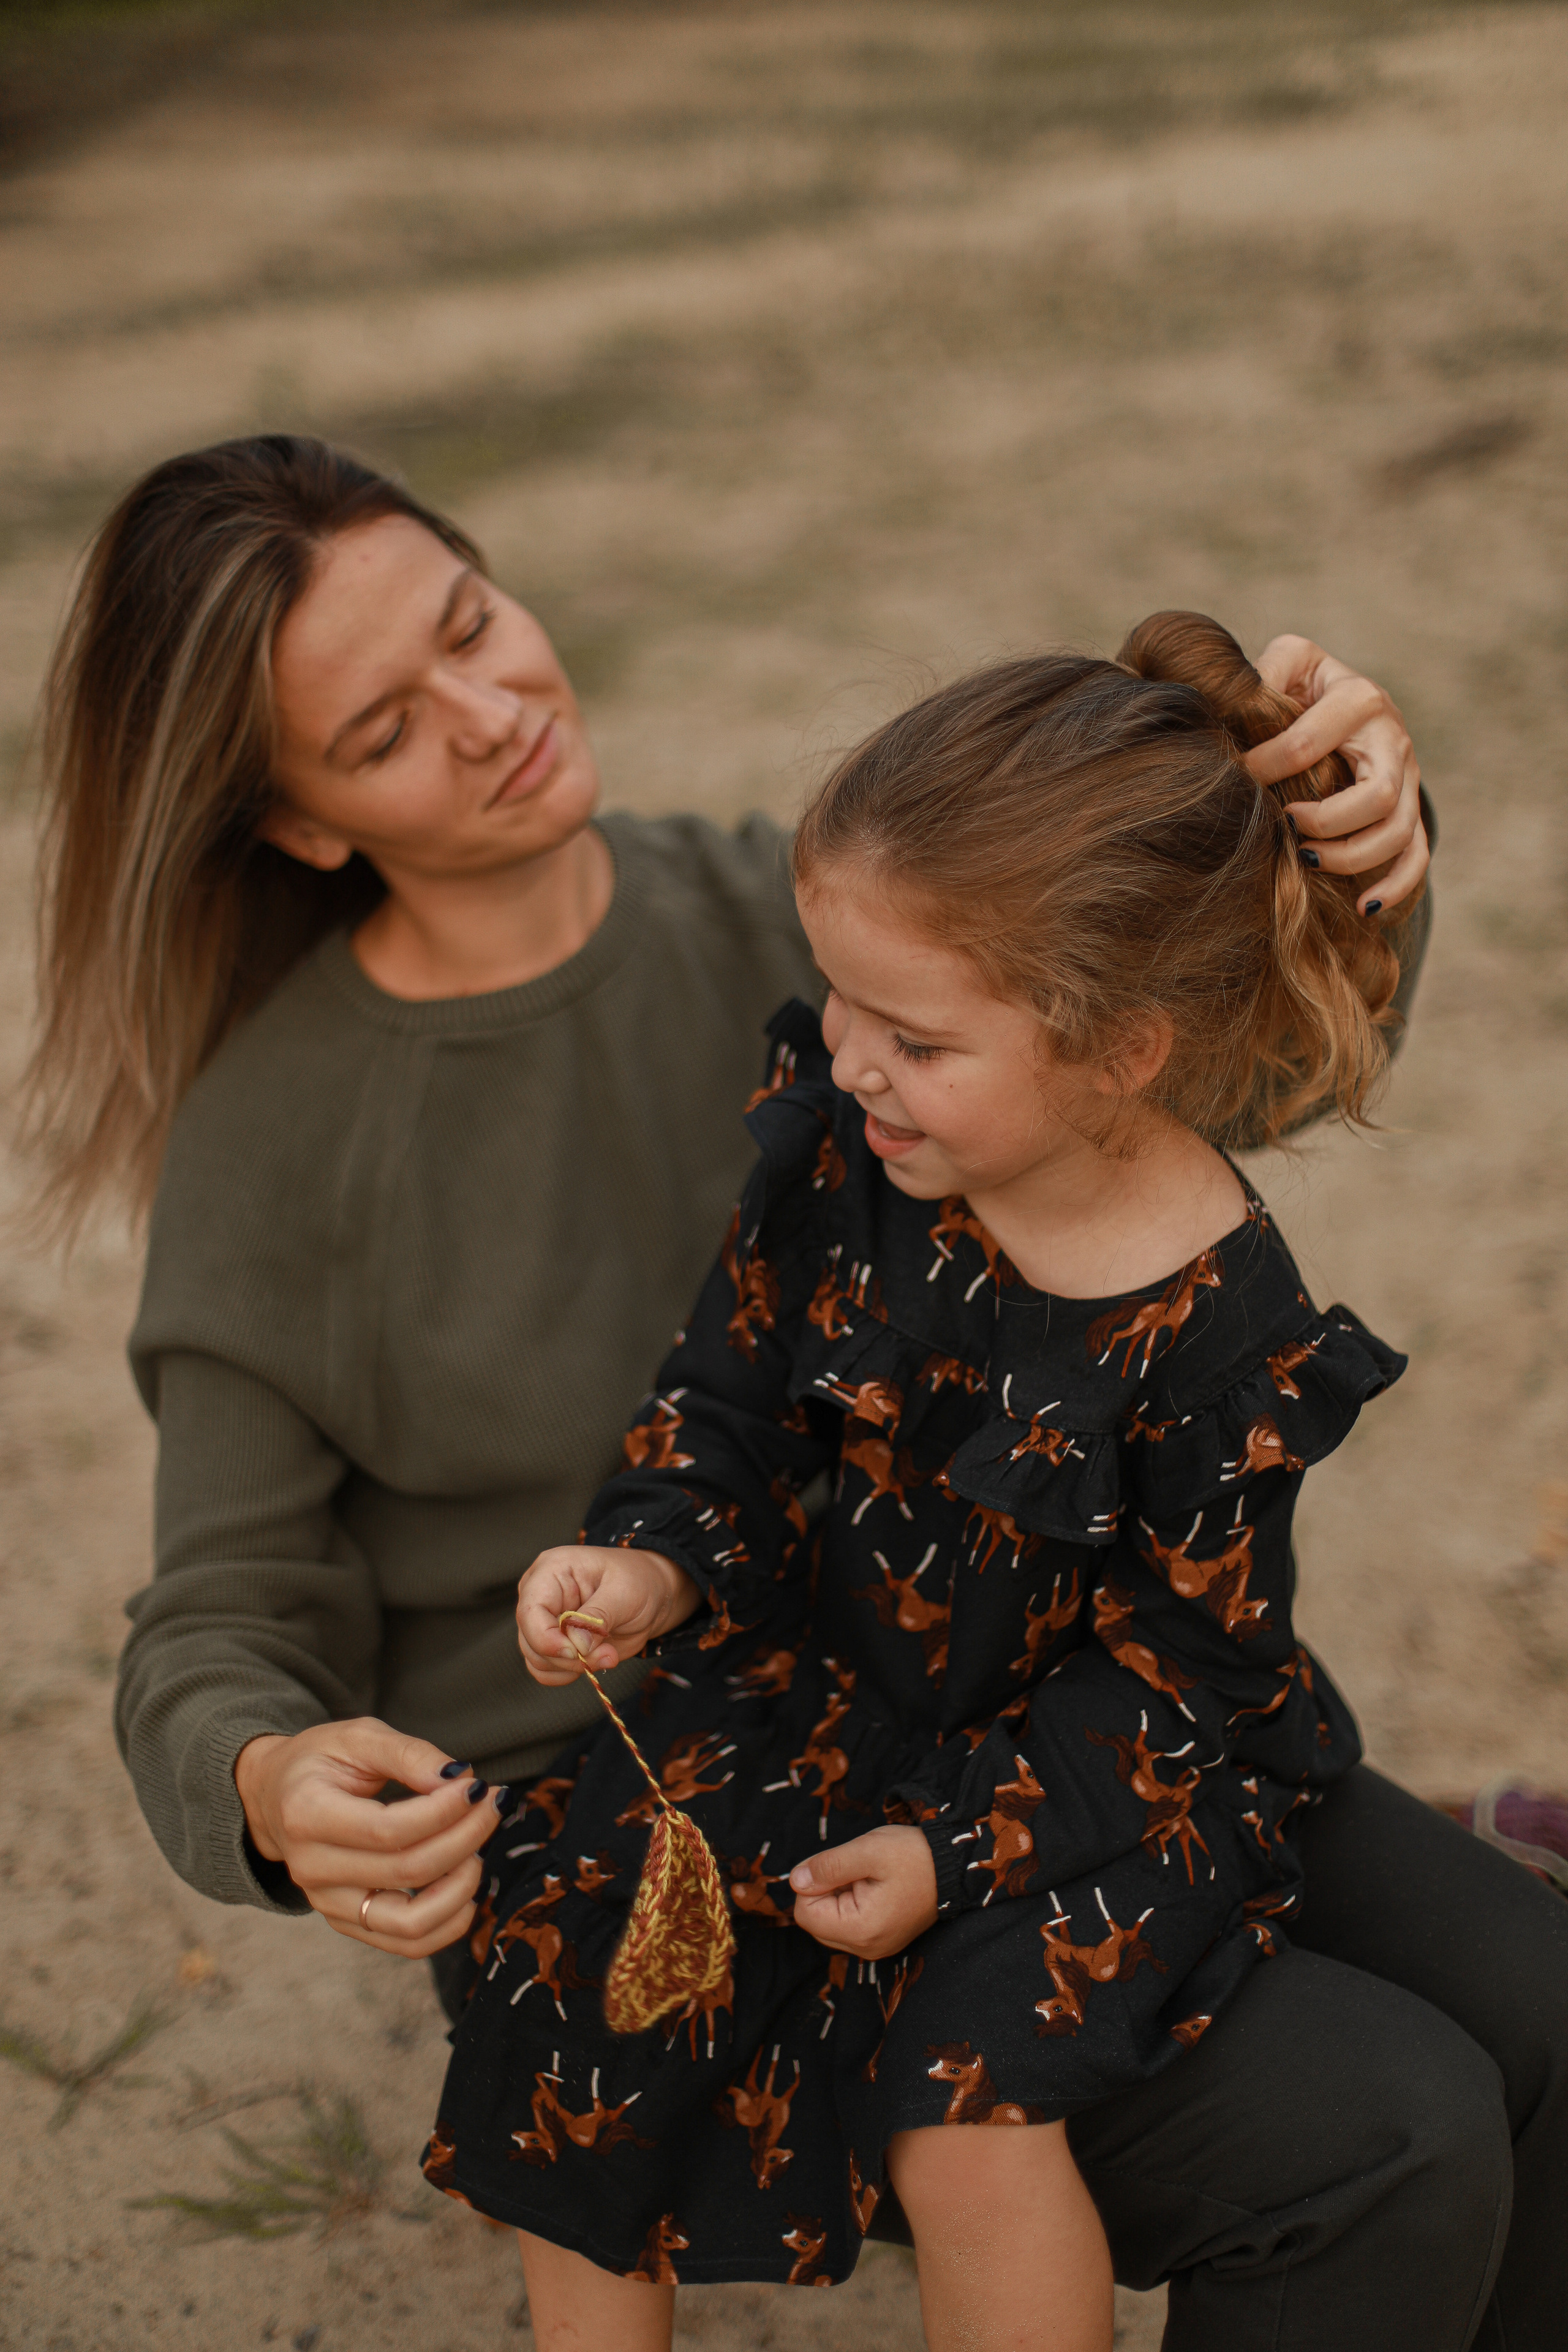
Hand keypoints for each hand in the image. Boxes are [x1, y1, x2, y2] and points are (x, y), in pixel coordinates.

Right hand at [233, 1718, 503, 1957]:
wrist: (275, 1797)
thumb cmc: (321, 1760)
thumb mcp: (360, 1737)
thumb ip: (410, 1754)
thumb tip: (460, 1779)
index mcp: (306, 1814)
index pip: (389, 1830)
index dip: (444, 1811)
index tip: (477, 1786)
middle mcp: (311, 1869)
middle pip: (407, 1871)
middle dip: (465, 1837)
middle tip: (493, 1804)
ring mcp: (327, 1904)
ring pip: (409, 1923)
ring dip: (461, 1888)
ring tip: (478, 1848)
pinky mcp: (346, 1923)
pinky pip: (405, 1943)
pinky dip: (448, 1924)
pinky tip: (468, 1889)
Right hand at [515, 1544, 700, 1685]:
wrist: (653, 1594)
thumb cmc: (638, 1581)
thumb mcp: (624, 1592)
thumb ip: (597, 1617)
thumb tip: (575, 1645)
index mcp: (551, 1571)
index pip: (529, 1611)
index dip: (546, 1638)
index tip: (576, 1653)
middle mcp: (540, 1597)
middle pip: (531, 1640)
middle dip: (569, 1657)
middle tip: (607, 1654)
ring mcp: (545, 1622)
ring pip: (537, 1660)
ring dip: (573, 1668)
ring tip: (608, 1654)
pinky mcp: (554, 1643)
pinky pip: (546, 1670)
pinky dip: (570, 1674)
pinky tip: (596, 1660)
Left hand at [789, 1826, 938, 1959]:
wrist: (954, 1866)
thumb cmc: (913, 1856)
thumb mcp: (867, 1850)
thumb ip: (827, 1866)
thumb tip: (795, 1881)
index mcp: (861, 1930)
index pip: (804, 1913)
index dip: (813, 1883)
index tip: (842, 1867)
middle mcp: (866, 1949)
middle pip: (814, 1921)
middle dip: (825, 1891)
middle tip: (857, 1872)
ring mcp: (874, 1948)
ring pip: (829, 1922)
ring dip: (837, 1896)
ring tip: (868, 1879)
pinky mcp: (880, 1941)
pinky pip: (847, 1925)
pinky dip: (850, 1903)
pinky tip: (873, 1888)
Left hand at [1248, 636, 1428, 914]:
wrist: (1351, 698)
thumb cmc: (1309, 685)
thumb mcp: (1291, 660)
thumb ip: (1268, 673)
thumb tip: (1240, 704)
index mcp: (1359, 699)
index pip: (1309, 742)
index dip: (1266, 766)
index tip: (1238, 778)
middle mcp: (1393, 739)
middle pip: (1376, 796)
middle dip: (1325, 822)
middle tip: (1284, 824)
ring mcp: (1408, 779)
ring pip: (1399, 832)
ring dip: (1352, 857)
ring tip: (1307, 860)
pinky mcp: (1410, 810)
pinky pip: (1417, 855)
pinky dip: (1395, 886)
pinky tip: (1364, 908)